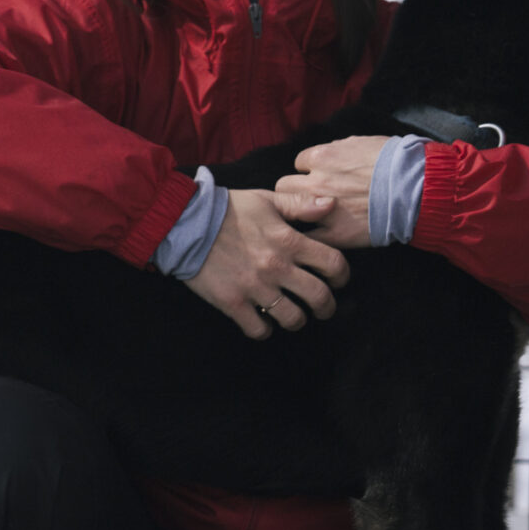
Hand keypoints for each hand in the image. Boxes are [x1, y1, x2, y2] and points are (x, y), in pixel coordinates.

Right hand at [186, 189, 348, 339]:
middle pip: (319, 297)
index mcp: (289, 241)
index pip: (333, 264)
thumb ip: (301, 205)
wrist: (186, 223)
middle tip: (323, 307)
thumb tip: (331, 204)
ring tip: (293, 315)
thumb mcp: (267, 200)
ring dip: (297, 320)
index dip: (342, 275)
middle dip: (327, 307)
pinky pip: (259, 329)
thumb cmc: (229, 209)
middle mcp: (276, 267)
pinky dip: (265, 329)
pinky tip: (263, 321)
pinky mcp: (233, 303)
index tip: (338, 280)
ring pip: (293, 319)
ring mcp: (255, 288)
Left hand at [272, 136, 390, 248]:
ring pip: (289, 211)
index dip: (309, 170)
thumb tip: (332, 152)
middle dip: (295, 190)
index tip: (320, 176)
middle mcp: (316, 182)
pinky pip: (309, 237)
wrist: (415, 188)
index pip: (300, 162)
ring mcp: (322, 210)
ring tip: (309, 216)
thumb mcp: (364, 143)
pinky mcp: (334, 234)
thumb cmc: (395, 162)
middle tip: (309, 197)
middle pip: (285, 185)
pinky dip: (309, 237)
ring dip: (297, 212)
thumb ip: (340, 148)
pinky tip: (315, 238)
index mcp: (323, 157)